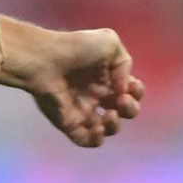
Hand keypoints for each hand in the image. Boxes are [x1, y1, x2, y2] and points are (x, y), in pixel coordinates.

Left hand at [13, 27, 143, 147]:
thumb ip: (125, 63)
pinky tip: (97, 127)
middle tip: (120, 100)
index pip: (130, 90)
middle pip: (125, 111)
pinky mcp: (69, 123)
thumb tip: (122, 89)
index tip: (130, 85)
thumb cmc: (76, 48)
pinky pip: (87, 140)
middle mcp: (97, 93)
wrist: (45, 59)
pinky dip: (96, 138)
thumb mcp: (110, 42)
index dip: (136, 92)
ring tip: (109, 114)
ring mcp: (83, 110)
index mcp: (106, 75)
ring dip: (114, 126)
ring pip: (108, 128)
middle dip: (130, 109)